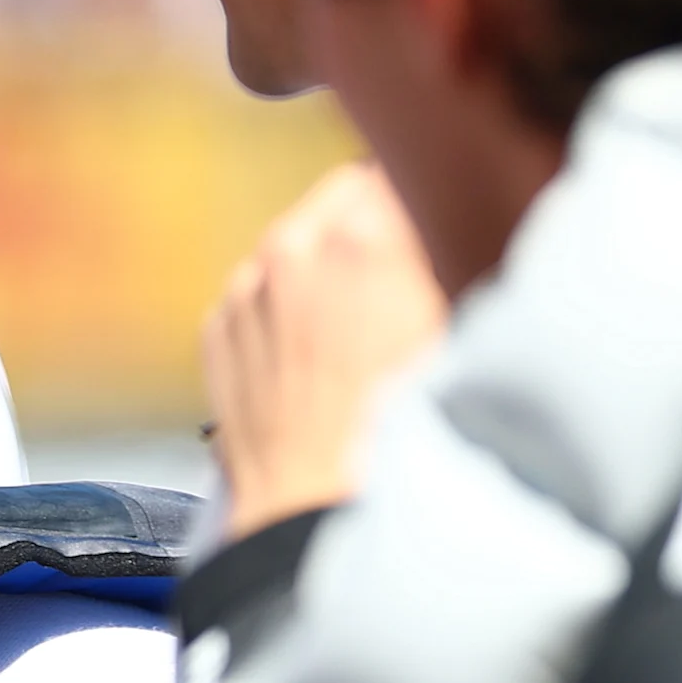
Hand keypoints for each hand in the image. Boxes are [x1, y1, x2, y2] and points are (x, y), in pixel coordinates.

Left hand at [203, 161, 446, 538]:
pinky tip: (314, 357)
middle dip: (377, 220)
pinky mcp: (217, 328)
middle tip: (407, 274)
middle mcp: (295, 246)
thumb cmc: (403, 438)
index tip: (443, 213)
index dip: (430, 190)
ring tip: (358, 328)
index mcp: (367, 236)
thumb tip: (463, 224)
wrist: (316, 517)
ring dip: (327, 263)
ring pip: (298, 238)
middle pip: (349, 191)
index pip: (407, 164)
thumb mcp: (463, 334)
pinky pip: (260, 290)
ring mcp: (247, 287)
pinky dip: (284, 307)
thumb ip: (458, 259)